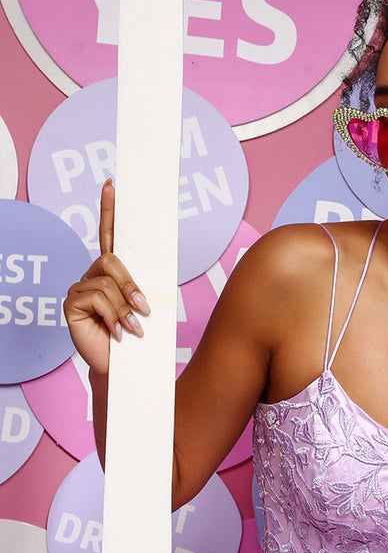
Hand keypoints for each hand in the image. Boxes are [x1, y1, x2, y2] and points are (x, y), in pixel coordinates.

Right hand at [63, 180, 149, 374]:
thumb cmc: (136, 336)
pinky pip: (96, 298)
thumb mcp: (145, 306)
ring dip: (125, 307)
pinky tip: (117, 332)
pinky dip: (112, 316)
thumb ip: (143, 286)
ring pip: (106, 282)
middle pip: (111, 260)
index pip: (109, 235)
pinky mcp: (72, 303)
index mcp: (111, 272)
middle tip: (144, 310)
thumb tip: (149, 276)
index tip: (112, 186)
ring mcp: (80, 288)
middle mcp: (92, 275)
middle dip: (131, 286)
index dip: (109, 211)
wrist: (123, 366)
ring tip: (132, 328)